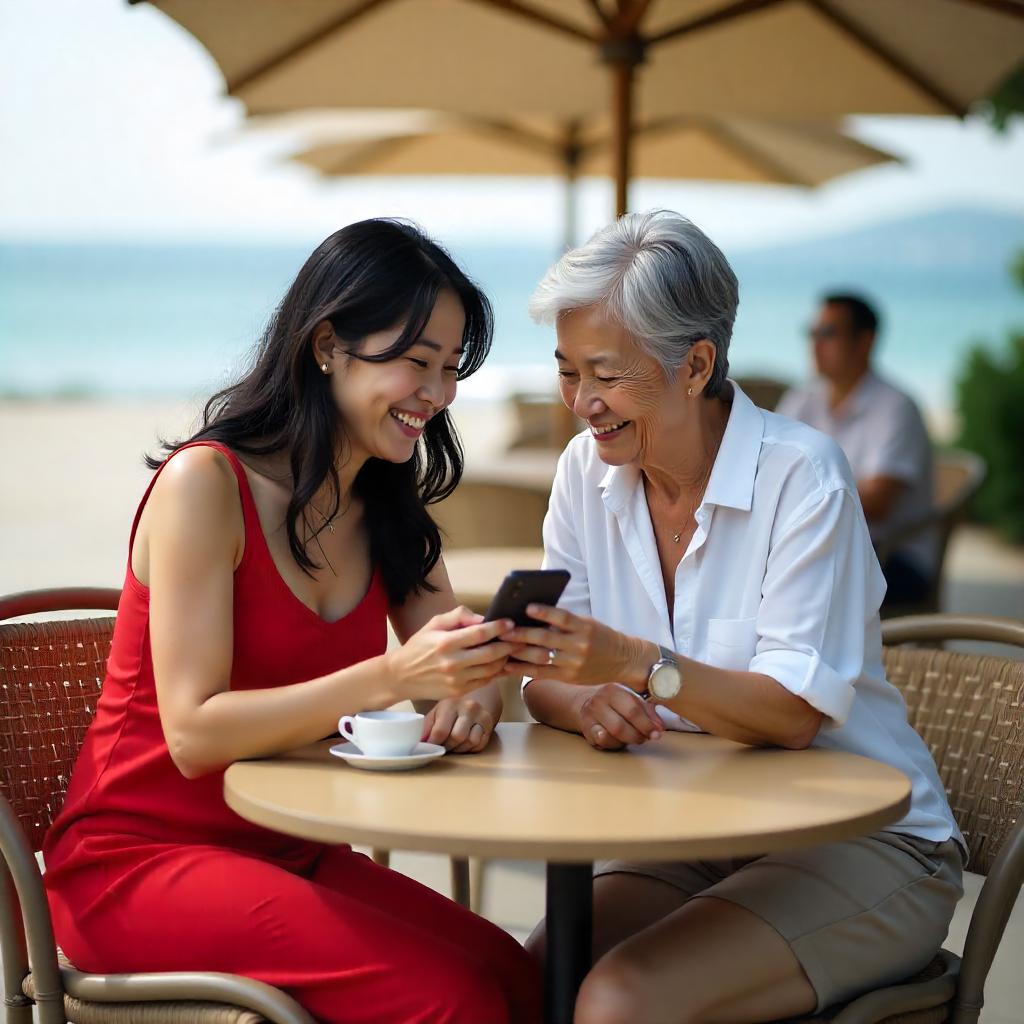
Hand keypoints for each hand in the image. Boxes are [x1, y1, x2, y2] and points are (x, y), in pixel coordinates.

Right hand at [387, 607, 518, 702]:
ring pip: (491, 669)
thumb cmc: (419, 646)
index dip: (498, 627)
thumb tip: (483, 617)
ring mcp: (457, 680)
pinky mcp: (459, 691)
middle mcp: (453, 663)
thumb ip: (458, 616)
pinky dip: (497, 672)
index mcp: (446, 642)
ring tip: (514, 649)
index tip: (510, 622)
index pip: (479, 634)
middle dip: (509, 644)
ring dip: (506, 659)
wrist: (401, 676)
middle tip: (521, 637)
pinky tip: (502, 663)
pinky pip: (485, 681)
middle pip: (491, 653)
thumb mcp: (433, 624)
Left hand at [422, 695, 495, 752]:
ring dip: (460, 748)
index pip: (441, 730)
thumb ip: (426, 727)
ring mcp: (482, 717)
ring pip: (471, 741)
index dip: (434, 743)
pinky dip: (470, 748)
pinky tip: (464, 743)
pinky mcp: (490, 726)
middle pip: (457, 737)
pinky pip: (480, 744)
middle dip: (448, 746)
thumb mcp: (436, 713)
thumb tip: (419, 743)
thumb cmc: (451, 709)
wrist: (476, 699)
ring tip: (453, 745)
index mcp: (451, 704)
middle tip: (443, 747)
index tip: (430, 747)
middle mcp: (469, 708)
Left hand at [503, 604, 646, 687]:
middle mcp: (579, 645)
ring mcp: (574, 663)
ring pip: (541, 657)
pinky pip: (542, 673)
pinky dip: (523, 669)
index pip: (562, 617)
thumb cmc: (600, 637)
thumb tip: (532, 615)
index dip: (545, 612)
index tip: (527, 607)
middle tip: (503, 630)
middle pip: (546, 638)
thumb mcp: (587, 623)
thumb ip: (564, 621)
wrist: (623, 660)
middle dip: (522, 634)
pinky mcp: (569, 677)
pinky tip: (509, 665)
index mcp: (584, 627)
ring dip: (519, 652)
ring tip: (501, 646)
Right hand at [573, 683, 663, 750]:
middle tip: (646, 737)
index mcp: (614, 690)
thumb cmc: (612, 703)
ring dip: (628, 739)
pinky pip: (602, 740)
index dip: (648, 724)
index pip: (634, 709)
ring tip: (634, 738)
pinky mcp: (586, 729)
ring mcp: (590, 716)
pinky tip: (618, 740)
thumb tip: (659, 727)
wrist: (582, 702)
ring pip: (613, 734)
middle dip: (638, 734)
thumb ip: (647, 711)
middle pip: (622, 724)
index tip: (657, 732)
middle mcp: (600, 701)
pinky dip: (614, 742)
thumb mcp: (629, 699)